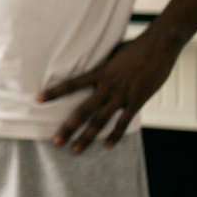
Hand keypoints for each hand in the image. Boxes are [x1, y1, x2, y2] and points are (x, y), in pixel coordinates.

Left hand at [38, 32, 179, 153]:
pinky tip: (107, 146)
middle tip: (56, 141)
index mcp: (99, 72)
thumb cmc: (135, 47)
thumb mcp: (112, 54)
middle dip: (68, 127)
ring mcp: (122, 95)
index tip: (37, 99)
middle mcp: (107, 86)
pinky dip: (115, 135)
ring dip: (87, 137)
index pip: (70, 84)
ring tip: (75, 150)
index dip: (53, 92)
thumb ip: (100, 64)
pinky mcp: (137, 101)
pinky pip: (123, 122)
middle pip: (83, 110)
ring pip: (100, 121)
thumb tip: (88, 66)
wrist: (159, 45)